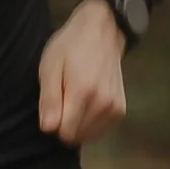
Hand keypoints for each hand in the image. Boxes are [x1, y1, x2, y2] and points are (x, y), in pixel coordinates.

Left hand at [38, 0, 127, 145]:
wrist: (102, 31)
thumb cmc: (70, 46)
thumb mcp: (50, 67)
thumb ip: (49, 99)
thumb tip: (48, 129)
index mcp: (83, 92)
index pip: (64, 132)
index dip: (53, 124)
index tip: (52, 106)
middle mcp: (103, 103)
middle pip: (76, 137)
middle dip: (65, 125)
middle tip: (63, 98)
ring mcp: (115, 107)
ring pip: (88, 137)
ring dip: (78, 125)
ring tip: (75, 99)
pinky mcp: (120, 110)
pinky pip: (100, 132)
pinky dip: (90, 124)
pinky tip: (86, 105)